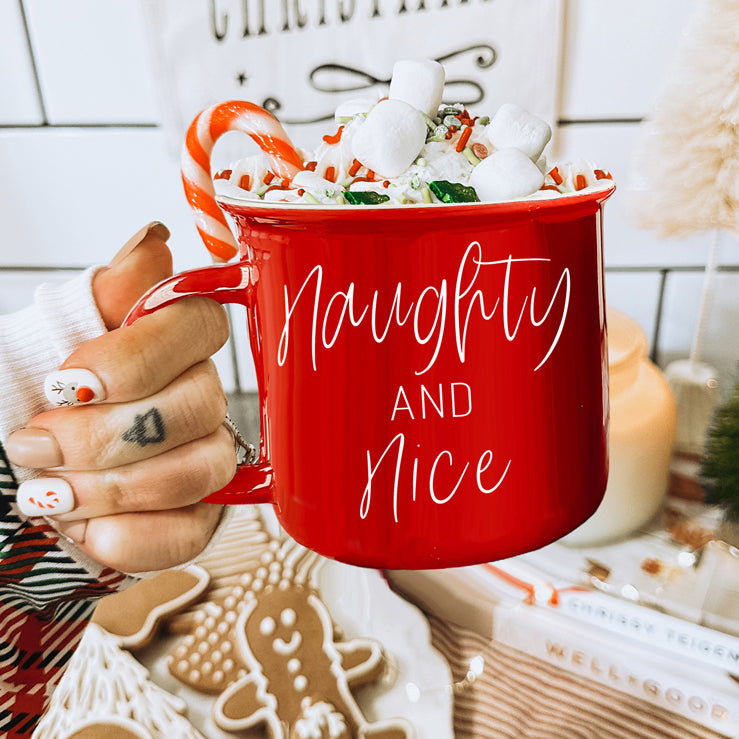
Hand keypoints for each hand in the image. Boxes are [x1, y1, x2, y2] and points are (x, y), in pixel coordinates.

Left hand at [6, 223, 234, 572]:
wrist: (9, 475)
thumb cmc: (23, 405)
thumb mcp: (38, 343)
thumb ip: (101, 296)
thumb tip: (152, 242)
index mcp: (168, 342)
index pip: (198, 324)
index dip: (137, 357)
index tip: (65, 381)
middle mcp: (199, 394)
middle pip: (198, 404)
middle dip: (104, 436)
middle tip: (35, 445)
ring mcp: (204, 456)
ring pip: (199, 468)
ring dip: (111, 489)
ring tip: (48, 494)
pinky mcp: (197, 515)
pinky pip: (192, 531)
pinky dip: (130, 536)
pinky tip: (86, 530)